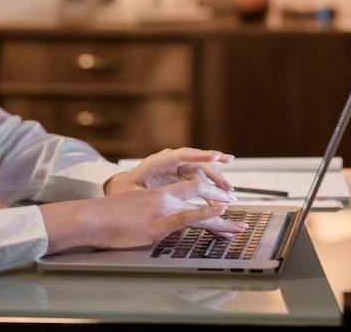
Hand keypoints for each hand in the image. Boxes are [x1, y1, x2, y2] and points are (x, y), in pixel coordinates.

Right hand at [40, 179, 246, 252]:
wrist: (92, 217)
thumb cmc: (109, 219)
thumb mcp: (136, 213)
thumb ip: (153, 215)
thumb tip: (160, 226)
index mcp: (161, 194)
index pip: (194, 193)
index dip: (211, 201)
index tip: (226, 209)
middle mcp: (166, 197)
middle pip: (203, 199)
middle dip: (224, 210)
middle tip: (240, 223)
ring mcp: (164, 208)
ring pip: (201, 208)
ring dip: (223, 219)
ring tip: (239, 227)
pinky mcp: (159, 223)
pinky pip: (187, 216)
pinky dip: (205, 213)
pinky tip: (219, 210)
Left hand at [104, 147, 235, 196]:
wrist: (120, 188)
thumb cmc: (123, 190)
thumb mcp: (131, 192)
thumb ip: (145, 193)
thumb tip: (158, 196)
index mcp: (158, 162)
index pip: (182, 155)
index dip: (199, 156)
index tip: (214, 157)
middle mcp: (171, 161)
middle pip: (198, 163)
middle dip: (215, 173)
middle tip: (227, 187)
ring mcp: (177, 168)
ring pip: (202, 171)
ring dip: (216, 181)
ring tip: (230, 192)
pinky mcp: (181, 176)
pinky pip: (200, 179)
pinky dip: (211, 186)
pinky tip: (222, 193)